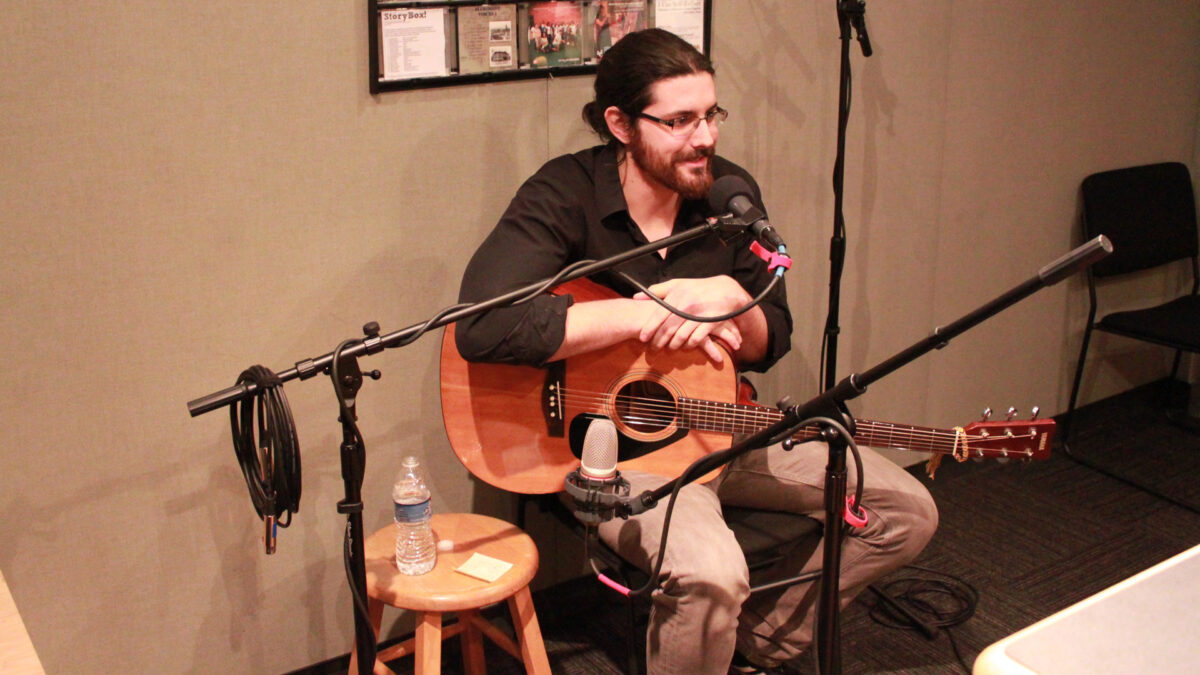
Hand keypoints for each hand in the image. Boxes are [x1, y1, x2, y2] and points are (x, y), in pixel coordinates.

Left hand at [634, 276, 749, 363]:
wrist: (725, 290)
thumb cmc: (697, 288)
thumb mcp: (677, 284)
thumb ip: (656, 290)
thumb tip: (636, 296)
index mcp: (677, 295)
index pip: (658, 315)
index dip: (649, 328)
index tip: (642, 338)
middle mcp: (687, 305)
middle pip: (668, 329)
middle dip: (658, 341)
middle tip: (653, 348)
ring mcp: (699, 315)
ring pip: (680, 336)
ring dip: (673, 345)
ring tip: (668, 348)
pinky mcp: (710, 323)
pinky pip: (695, 339)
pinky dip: (688, 345)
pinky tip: (685, 346)